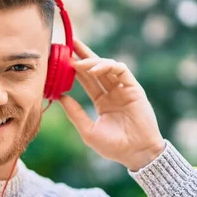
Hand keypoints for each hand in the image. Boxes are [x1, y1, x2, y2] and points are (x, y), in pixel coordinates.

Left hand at [58, 39, 164, 170]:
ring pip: (107, 67)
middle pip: (96, 68)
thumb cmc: (114, 147)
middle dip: (83, 55)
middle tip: (69, 42)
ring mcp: (123, 89)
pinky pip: (121, 71)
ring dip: (92, 61)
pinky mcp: (134, 88)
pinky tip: (94, 69)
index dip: (75, 69)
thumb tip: (59, 97)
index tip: (61, 60)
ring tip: (78, 62)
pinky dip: (107, 66)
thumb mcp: (88, 130)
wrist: (137, 154)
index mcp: (102, 102)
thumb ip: (75, 113)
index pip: (86, 80)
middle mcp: (113, 93)